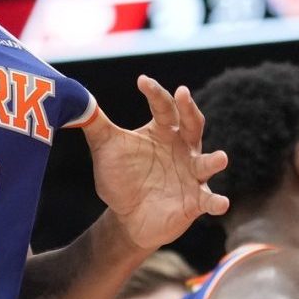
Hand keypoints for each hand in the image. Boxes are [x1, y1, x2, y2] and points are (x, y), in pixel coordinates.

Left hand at [82, 76, 229, 248]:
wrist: (126, 217)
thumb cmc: (121, 177)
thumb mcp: (106, 148)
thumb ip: (96, 125)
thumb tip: (77, 98)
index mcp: (164, 131)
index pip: (163, 106)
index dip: (154, 93)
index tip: (142, 81)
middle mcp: (182, 149)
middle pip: (192, 124)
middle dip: (189, 109)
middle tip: (183, 94)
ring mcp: (192, 175)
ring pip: (207, 163)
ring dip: (214, 161)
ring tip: (221, 158)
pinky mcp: (195, 202)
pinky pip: (209, 201)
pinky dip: (216, 202)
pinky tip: (221, 203)